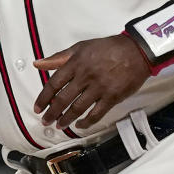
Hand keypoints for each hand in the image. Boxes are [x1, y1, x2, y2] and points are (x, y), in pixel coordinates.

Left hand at [33, 36, 150, 130]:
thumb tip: (38, 63)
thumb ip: (58, 58)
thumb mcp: (80, 47)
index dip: (44, 98)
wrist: (136, 51)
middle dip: (52, 113)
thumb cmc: (108, 48)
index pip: (54, 83)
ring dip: (66, 119)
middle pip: (63, 99)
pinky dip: (86, 122)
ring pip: (78, 108)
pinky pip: (96, 113)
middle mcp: (85, 76)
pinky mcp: (112, 97)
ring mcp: (99, 88)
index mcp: (76, 64)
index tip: (38, 107)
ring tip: (59, 125)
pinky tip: (79, 125)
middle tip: (46, 120)